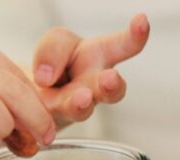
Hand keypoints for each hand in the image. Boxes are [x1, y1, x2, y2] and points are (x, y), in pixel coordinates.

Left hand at [32, 13, 149, 125]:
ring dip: (81, 103)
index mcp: (100, 57)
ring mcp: (74, 104)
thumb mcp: (56, 43)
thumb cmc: (57, 65)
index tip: (142, 22)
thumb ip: (53, 49)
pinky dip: (41, 111)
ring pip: (81, 108)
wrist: (37, 92)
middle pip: (110, 88)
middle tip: (111, 79)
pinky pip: (45, 115)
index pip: (122, 46)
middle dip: (112, 85)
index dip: (135, 36)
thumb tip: (46, 76)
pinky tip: (40, 106)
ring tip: (82, 99)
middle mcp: (94, 85)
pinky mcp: (50, 117)